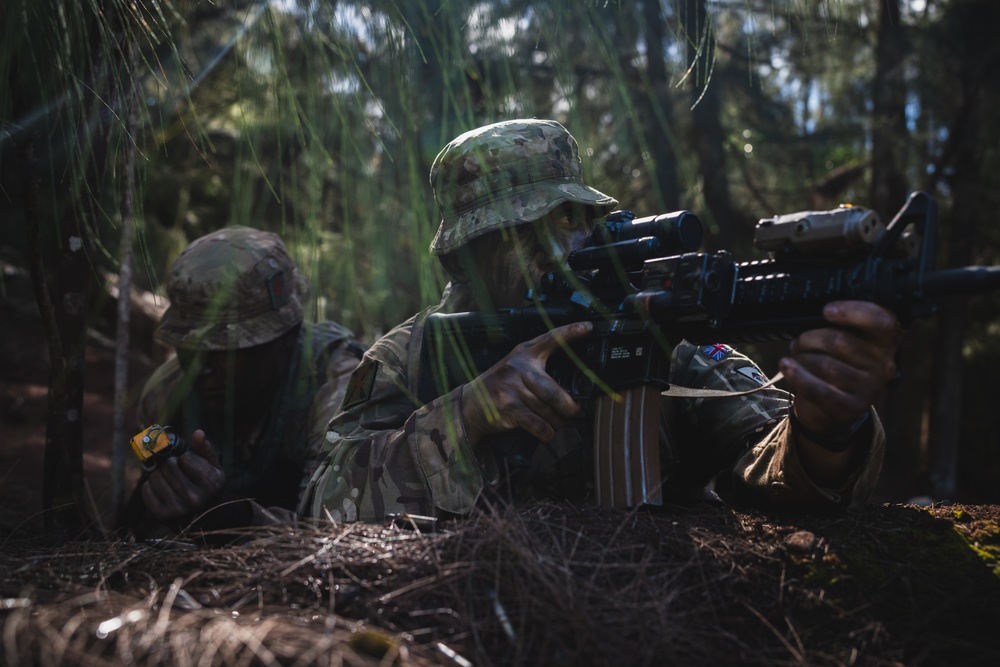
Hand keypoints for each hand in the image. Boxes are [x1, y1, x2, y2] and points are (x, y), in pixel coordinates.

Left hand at [141, 429, 225, 522]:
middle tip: (176, 469)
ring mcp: (178, 509)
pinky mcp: (162, 516)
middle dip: (171, 463)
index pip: (185, 458)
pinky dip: (150, 486)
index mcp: (210, 484)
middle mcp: (195, 498)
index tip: (188, 463)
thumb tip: (198, 433)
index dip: (185, 457)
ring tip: (169, 480)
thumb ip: (205, 449)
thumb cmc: (206, 484)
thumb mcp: (212, 466)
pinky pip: (146, 490)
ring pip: (155, 476)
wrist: (203, 514)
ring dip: (160, 474)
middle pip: (168, 465)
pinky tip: (162, 490)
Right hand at [461, 321, 592, 445]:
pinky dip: (547, 433)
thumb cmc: (498, 386)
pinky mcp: (509, 409)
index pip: (550, 339)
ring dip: (557, 423)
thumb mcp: (514, 368)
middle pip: (555, 392)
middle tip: (573, 412)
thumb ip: (537, 369)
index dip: (570, 332)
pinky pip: (539, 426)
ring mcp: (512, 389)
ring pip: (549, 412)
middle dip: (569, 409)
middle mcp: (518, 368)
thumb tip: (571, 390)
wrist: (468, 404)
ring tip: (555, 423)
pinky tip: (546, 432)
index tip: (588, 328)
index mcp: (524, 353)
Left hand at [779, 300, 901, 434]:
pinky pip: (818, 389)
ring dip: (802, 358)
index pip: (883, 322)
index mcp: (886, 342)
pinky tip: (786, 366)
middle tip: (798, 343)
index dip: (855, 312)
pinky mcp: (852, 409)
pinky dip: (797, 375)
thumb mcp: (847, 343)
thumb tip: (816, 312)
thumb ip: (841, 327)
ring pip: (825, 365)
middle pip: (840, 341)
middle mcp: (884, 365)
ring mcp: (870, 389)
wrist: (832, 408)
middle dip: (810, 338)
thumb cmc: (837, 364)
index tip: (827, 311)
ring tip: (794, 358)